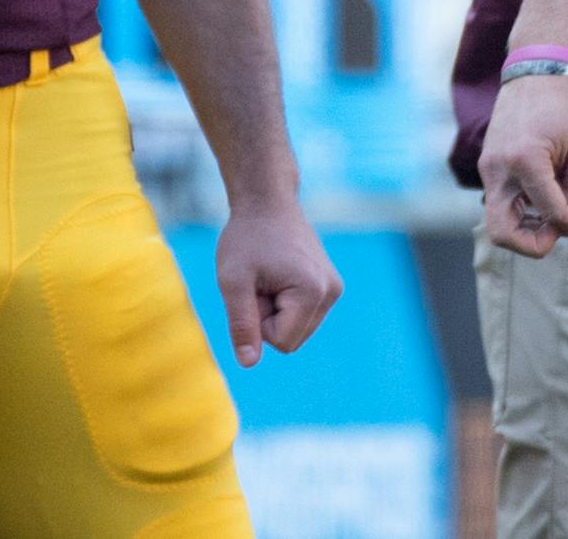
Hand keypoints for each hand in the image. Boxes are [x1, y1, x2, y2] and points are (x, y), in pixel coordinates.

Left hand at [215, 198, 341, 366]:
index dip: (258, 322)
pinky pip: (301, 316)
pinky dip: (284, 304)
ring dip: (275, 311)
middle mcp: (332, 292)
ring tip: (268, 278)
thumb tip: (249, 363)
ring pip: (297, 330)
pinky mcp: (330, 285)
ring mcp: (334, 288)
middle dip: (268, 318)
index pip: (282, 342)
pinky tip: (279, 275)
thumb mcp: (233, 282)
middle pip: (291, 339)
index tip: (254, 288)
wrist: (267, 203)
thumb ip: (242, 325)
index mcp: (313, 291)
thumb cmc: (246, 239)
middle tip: (259, 282)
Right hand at [480, 74, 567, 257]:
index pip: (551, 215)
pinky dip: (523, 211)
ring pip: (498, 222)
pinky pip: (501, 202)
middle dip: (535, 244)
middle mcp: (498, 167)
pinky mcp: (489, 166)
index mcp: (526, 160)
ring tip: (560, 212)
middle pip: (502, 234)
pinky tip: (550, 196)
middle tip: (563, 229)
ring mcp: (488, 167)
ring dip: (528, 228)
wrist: (539, 68)